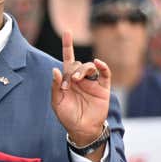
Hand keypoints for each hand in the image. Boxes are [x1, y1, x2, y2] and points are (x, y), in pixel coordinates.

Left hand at [51, 32, 110, 146]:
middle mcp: (80, 79)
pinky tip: (98, 63)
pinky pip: (105, 73)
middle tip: (69, 84)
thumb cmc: (67, 116)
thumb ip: (56, 86)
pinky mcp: (103, 88)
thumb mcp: (57, 102)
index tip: (67, 32)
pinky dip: (103, 66)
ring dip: (83, 70)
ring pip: (89, 66)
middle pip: (77, 64)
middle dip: (72, 70)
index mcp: (67, 80)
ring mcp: (92, 82)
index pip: (67, 59)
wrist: (81, 129)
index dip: (68, 46)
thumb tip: (55, 70)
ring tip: (78, 80)